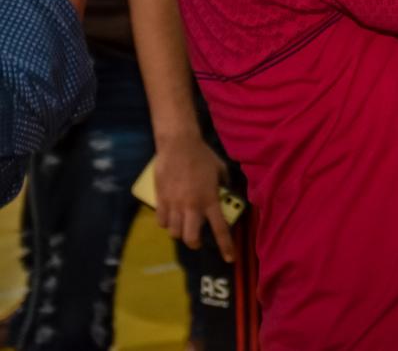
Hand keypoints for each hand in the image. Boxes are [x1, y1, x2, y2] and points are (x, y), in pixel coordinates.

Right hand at [153, 133, 235, 262]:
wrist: (178, 145)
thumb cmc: (202, 156)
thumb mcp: (220, 170)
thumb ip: (223, 184)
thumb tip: (225, 192)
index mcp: (210, 200)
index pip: (220, 229)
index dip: (226, 246)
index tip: (229, 259)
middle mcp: (192, 206)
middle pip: (191, 238)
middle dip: (195, 243)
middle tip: (198, 238)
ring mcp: (174, 204)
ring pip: (175, 232)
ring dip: (180, 231)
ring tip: (184, 223)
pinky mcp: (160, 200)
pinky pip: (162, 221)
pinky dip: (167, 223)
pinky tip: (171, 216)